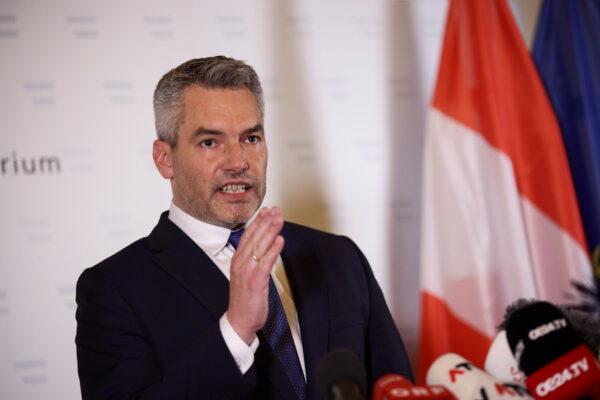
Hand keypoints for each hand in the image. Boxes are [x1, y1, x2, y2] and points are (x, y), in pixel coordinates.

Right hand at [226, 207, 283, 344]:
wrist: (239, 320)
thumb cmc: (245, 298)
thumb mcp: (246, 275)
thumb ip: (254, 260)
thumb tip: (266, 247)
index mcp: (237, 260)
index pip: (248, 235)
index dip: (258, 221)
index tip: (267, 210)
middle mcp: (240, 262)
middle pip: (254, 237)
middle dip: (266, 221)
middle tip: (276, 209)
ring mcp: (247, 271)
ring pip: (260, 246)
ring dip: (271, 231)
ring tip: (279, 219)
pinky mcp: (256, 281)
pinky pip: (266, 262)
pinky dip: (273, 250)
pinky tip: (280, 240)